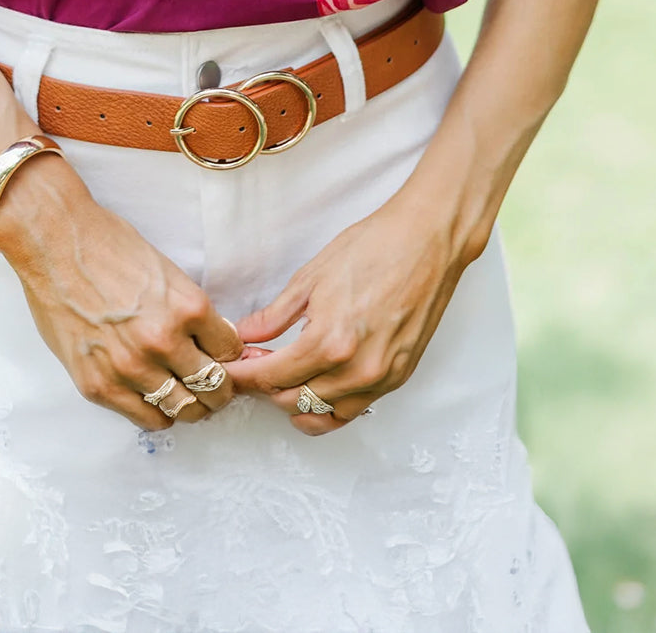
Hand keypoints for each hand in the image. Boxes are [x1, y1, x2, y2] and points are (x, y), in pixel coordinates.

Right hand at [0, 154, 242, 429]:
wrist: (55, 243)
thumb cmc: (108, 246)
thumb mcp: (167, 272)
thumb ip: (191, 312)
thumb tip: (212, 340)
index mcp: (188, 307)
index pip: (231, 352)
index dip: (230, 356)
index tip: (223, 358)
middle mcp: (163, 342)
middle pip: (214, 388)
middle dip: (219, 388)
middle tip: (212, 383)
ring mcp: (130, 368)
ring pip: (183, 410)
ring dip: (190, 404)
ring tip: (183, 393)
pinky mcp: (98, 385)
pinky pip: (145, 418)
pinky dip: (156, 411)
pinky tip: (152, 395)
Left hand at [223, 187, 473, 434]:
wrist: (427, 241)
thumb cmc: (374, 248)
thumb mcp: (311, 277)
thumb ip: (274, 316)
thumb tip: (245, 335)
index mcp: (329, 342)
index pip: (271, 377)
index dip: (243, 375)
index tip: (228, 370)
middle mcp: (356, 371)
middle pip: (290, 401)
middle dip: (264, 385)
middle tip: (253, 361)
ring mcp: (380, 380)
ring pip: (321, 414)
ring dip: (294, 399)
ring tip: (283, 372)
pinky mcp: (398, 379)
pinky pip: (352, 410)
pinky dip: (327, 403)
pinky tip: (315, 381)